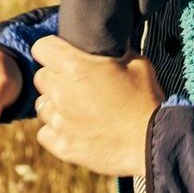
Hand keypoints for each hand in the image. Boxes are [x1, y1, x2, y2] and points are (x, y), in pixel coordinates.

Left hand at [31, 36, 162, 177]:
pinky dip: (56, 131)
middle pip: (40, 77)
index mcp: (75, 66)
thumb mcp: (137, 62)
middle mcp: (61, 91)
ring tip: (77, 109)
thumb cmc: (146, 100)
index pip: (41, 47)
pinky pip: (45, 133)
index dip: (52, 50)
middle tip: (76, 84)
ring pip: (41, 106)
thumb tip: (110, 46)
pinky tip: (75, 129)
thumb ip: (115, 52)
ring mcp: (59, 121)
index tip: (61, 55)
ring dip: (55, 105)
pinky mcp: (63, 146)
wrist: (153, 142)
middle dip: (55, 77)